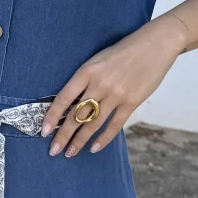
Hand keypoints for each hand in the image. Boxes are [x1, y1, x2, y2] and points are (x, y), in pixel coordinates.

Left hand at [40, 14, 188, 156]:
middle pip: (76, 115)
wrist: (154, 45)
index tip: (43, 130)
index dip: (52, 116)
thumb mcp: (99, 60)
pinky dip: (103, 138)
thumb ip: (86, 79)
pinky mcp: (131, 102)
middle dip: (63, 135)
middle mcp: (99, 84)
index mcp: (87, 71)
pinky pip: (114, 125)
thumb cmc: (124, 50)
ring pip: (93, 123)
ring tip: (70, 152)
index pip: (64, 98)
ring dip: (80, 140)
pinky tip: (94, 148)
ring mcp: (116, 95)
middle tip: (53, 150)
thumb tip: (73, 103)